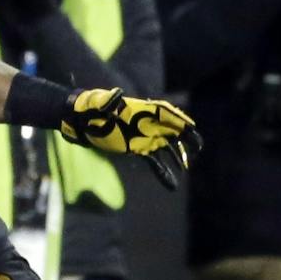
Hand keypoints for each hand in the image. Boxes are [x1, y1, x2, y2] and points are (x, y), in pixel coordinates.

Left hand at [59, 87, 203, 189]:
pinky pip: (154, 161)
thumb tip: (115, 95)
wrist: (83, 121)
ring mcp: (145, 136)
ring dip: (177, 158)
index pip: (165, 113)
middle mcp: (148, 123)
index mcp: (142, 110)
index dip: (179, 120)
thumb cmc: (92, 108)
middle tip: (197, 148)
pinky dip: (163, 172)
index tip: (191, 128)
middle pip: (172, 130)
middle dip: (185, 139)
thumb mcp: (99, 102)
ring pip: (167, 147)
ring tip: (186, 169)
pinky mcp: (138, 149)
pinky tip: (172, 184)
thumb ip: (109, 100)